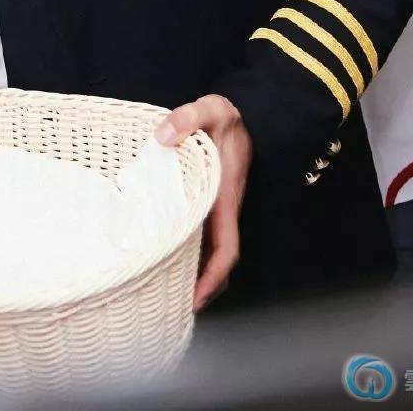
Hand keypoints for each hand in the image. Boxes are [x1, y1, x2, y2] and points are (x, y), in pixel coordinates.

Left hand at [155, 94, 251, 310]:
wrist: (249, 111)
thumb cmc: (229, 115)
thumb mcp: (209, 110)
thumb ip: (187, 119)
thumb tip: (162, 136)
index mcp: (225, 196)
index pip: (226, 248)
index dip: (212, 278)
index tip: (194, 300)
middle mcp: (225, 207)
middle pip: (217, 258)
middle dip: (199, 284)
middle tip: (170, 302)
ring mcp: (220, 204)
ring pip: (210, 246)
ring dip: (194, 268)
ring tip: (165, 285)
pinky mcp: (214, 197)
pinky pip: (205, 230)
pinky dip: (191, 246)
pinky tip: (169, 246)